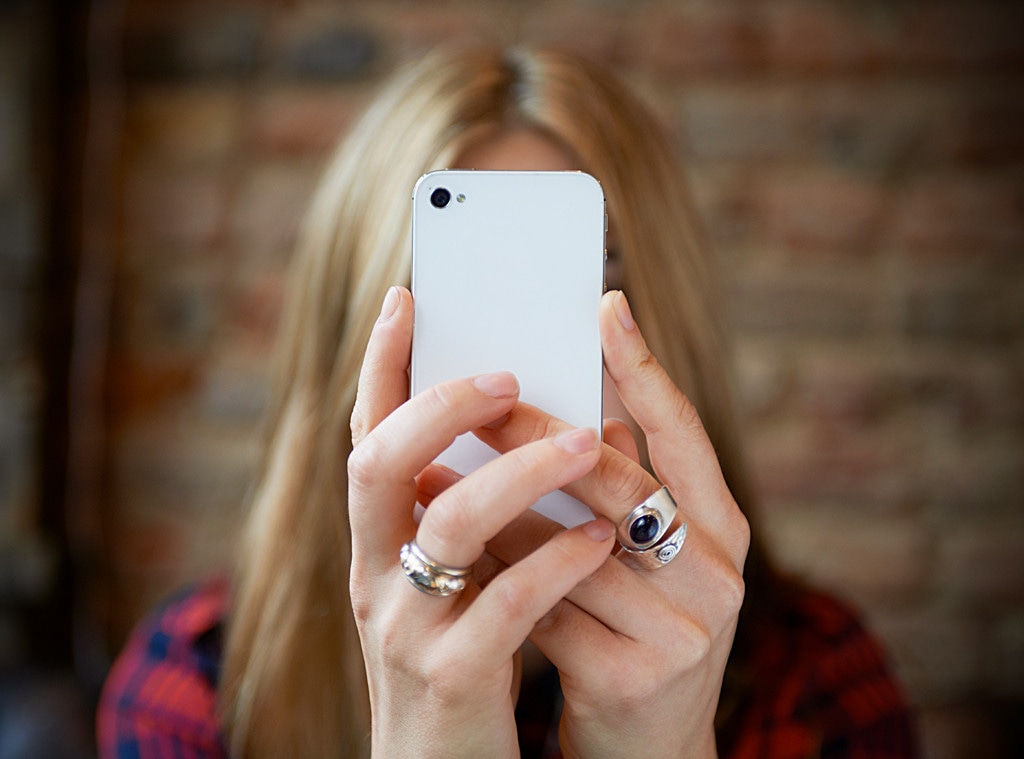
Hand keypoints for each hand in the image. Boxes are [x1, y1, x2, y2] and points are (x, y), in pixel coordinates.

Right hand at [347, 287, 616, 758]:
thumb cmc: (461, 659)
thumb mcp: (450, 580)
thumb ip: (468, 511)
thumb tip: (525, 422)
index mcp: (377, 543)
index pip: (363, 437)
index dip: (379, 366)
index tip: (407, 298)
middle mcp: (374, 576)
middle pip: (379, 464)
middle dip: (441, 405)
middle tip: (507, 374)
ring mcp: (406, 628)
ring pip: (447, 527)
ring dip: (517, 474)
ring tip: (583, 442)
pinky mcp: (452, 680)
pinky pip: (503, 607)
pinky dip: (554, 563)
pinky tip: (600, 540)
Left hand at [476, 290, 749, 758]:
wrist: (650, 753)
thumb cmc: (638, 630)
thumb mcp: (649, 561)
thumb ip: (624, 488)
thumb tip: (579, 403)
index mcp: (723, 531)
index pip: (686, 433)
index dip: (645, 367)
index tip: (605, 304)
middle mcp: (715, 576)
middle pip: (615, 479)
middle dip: (537, 432)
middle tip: (479, 389)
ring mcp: (678, 631)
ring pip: (566, 541)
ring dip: (497, 505)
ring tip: (440, 464)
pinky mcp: (628, 678)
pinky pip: (542, 604)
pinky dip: (493, 572)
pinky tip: (453, 551)